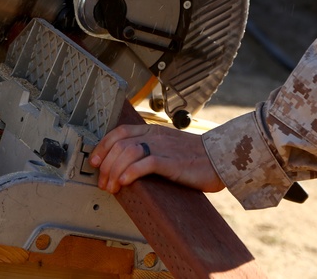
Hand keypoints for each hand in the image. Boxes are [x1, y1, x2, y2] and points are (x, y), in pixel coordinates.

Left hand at [90, 123, 225, 193]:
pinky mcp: (171, 162)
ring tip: (112, 187)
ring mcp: (162, 147)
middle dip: (105, 165)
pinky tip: (124, 183)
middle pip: (119, 144)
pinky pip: (144, 164)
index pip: (119, 132)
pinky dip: (130, 173)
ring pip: (127, 153)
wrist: (221, 158)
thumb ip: (151, 148)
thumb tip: (128, 164)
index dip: (103, 146)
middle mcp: (154, 136)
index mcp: (152, 130)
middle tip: (103, 182)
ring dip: (114, 171)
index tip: (95, 162)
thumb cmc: (196, 156)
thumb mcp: (169, 146)